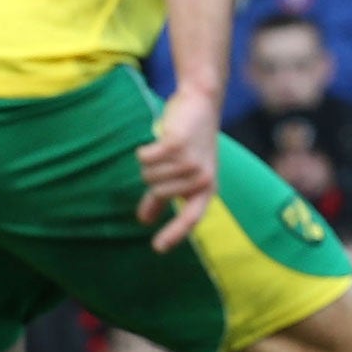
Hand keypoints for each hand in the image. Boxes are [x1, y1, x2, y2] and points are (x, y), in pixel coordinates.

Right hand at [136, 89, 218, 251]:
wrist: (201, 103)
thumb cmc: (190, 141)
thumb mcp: (182, 172)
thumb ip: (162, 198)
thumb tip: (144, 220)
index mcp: (207, 189)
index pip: (191, 218)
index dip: (174, 234)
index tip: (158, 248)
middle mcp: (202, 179)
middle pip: (157, 192)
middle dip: (152, 177)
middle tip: (166, 158)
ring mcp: (191, 162)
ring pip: (149, 175)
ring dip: (150, 162)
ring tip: (167, 147)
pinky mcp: (178, 145)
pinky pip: (145, 159)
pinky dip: (144, 151)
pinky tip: (159, 140)